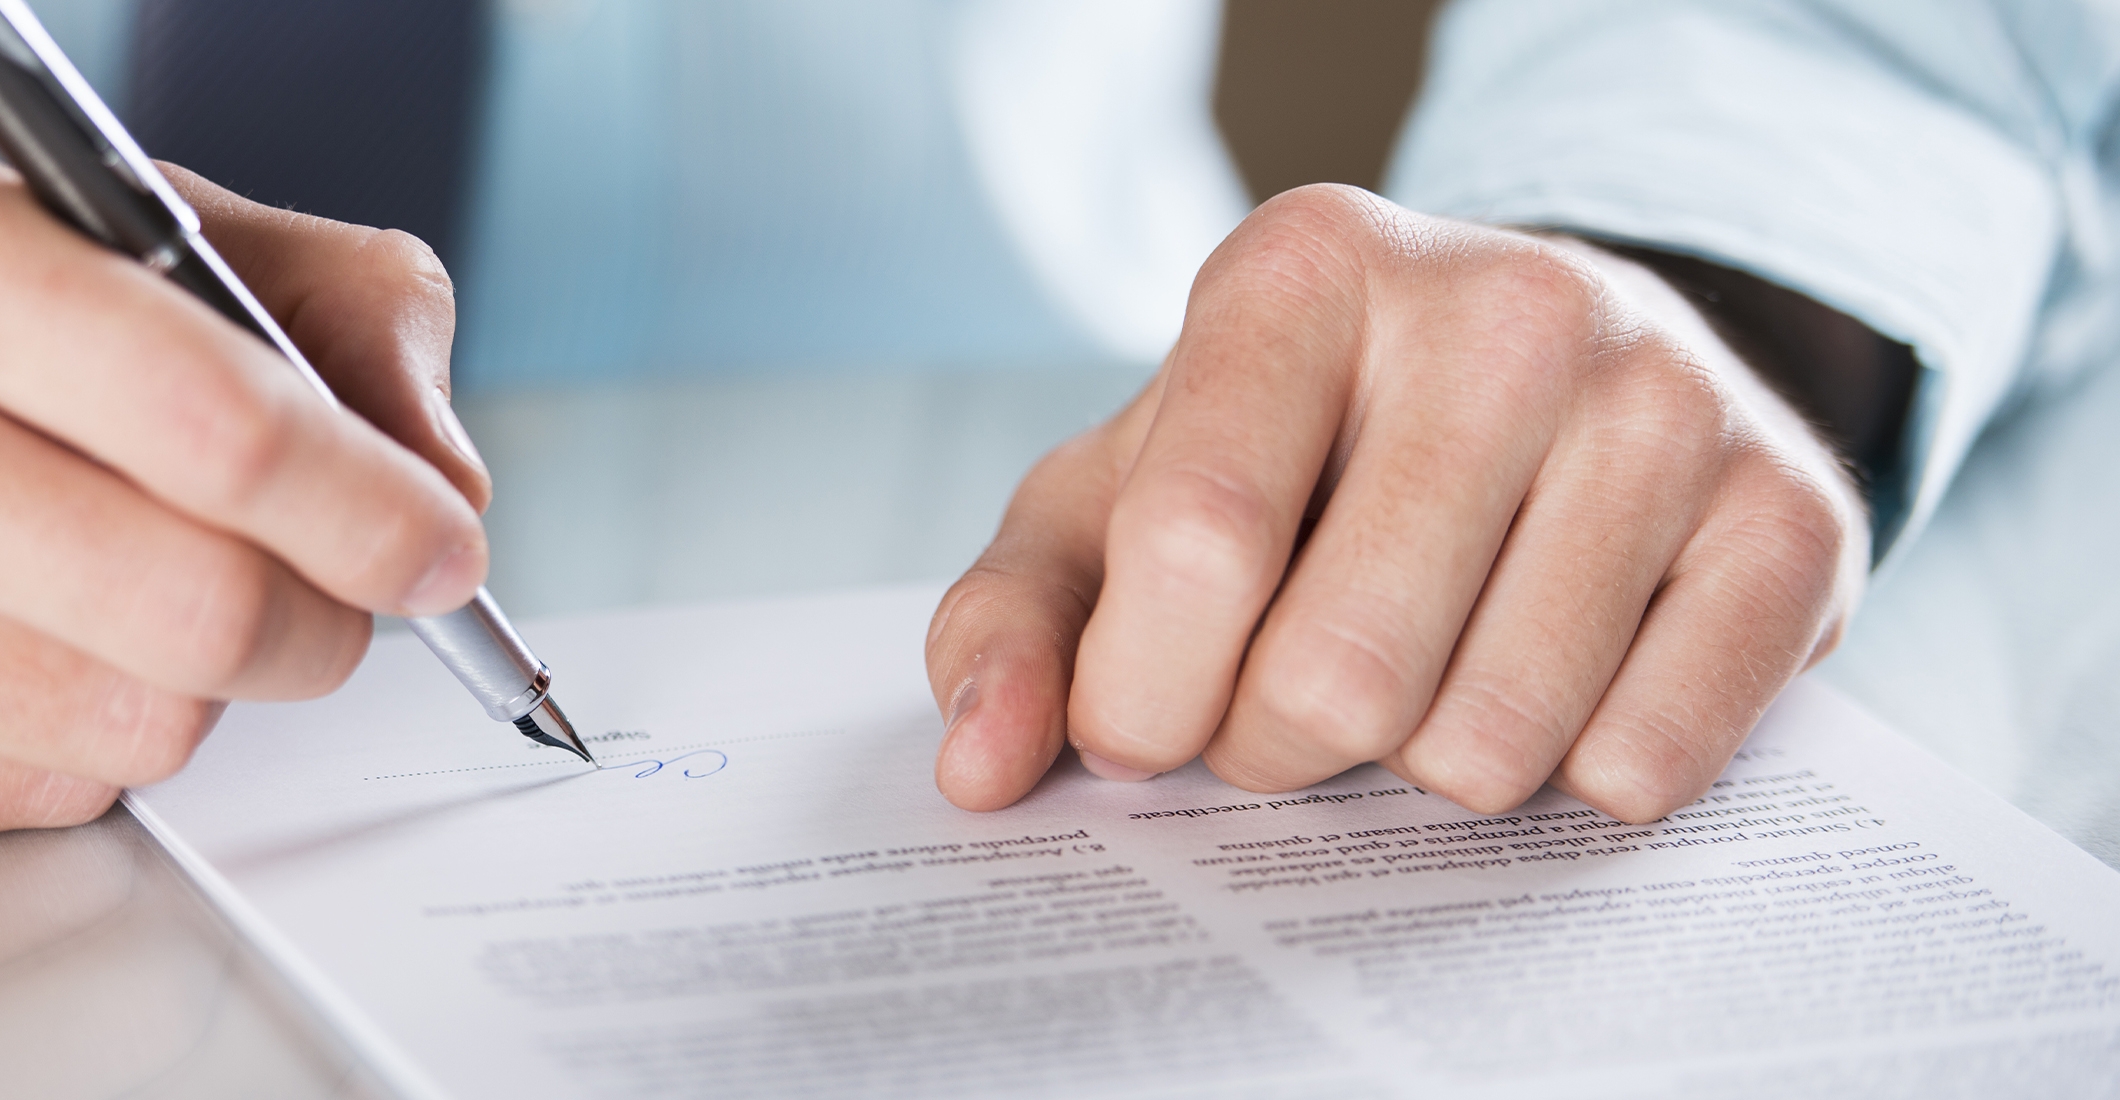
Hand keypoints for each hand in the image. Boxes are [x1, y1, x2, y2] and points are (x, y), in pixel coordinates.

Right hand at [0, 139, 488, 842]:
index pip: (215, 420)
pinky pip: (39, 800)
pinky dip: (73, 739)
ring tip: (126, 591)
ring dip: (193, 681)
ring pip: (139, 729)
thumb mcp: (46, 216)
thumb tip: (435, 465)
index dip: (371, 505)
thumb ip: (295, 297)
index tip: (435, 540)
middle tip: (327, 592)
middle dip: (320, 619)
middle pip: (200, 607)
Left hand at [927, 186, 1864, 822]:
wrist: (1564, 381)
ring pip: (1486, 749)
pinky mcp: (1795, 516)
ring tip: (1428, 669)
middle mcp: (1502, 306)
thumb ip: (1017, 620)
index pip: (1196, 544)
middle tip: (1296, 696)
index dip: (1144, 699)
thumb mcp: (1123, 498)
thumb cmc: (1305, 455)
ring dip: (1423, 771)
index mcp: (1303, 272)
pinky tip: (1559, 679)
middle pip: (1337, 679)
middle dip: (1279, 748)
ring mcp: (1667, 402)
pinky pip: (1641, 766)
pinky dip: (1573, 778)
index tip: (1143, 720)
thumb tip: (979, 766)